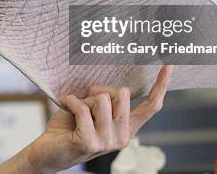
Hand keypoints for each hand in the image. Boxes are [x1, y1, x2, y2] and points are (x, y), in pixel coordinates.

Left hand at [27, 65, 171, 172]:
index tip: (168, 66)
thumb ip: (108, 100)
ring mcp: (107, 142)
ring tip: (76, 111)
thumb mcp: (94, 110)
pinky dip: (71, 102)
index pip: (151, 106)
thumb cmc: (70, 126)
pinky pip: (83, 108)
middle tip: (86, 102)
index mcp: (127, 127)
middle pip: (122, 94)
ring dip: (85, 99)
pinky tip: (66, 106)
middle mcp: (122, 137)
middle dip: (101, 90)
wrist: (48, 151)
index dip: (161, 86)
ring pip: (102, 99)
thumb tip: (115, 88)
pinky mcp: (90, 142)